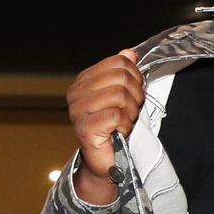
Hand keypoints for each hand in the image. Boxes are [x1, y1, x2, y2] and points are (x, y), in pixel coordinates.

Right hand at [66, 50, 143, 202]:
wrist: (107, 161)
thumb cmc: (115, 128)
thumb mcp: (123, 96)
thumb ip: (123, 73)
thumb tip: (129, 53)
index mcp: (84, 81)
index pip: (118, 62)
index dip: (135, 77)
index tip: (133, 94)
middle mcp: (77, 93)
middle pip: (121, 77)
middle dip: (136, 95)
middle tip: (130, 111)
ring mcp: (78, 111)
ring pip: (121, 96)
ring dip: (131, 112)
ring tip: (124, 121)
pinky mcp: (85, 128)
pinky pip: (117, 116)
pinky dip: (126, 125)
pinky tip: (119, 132)